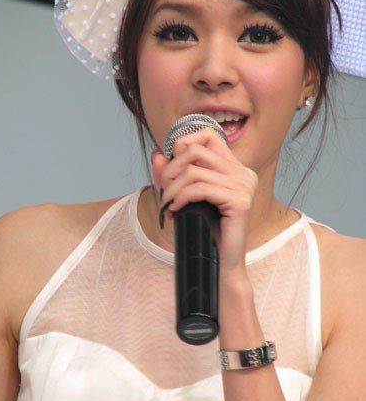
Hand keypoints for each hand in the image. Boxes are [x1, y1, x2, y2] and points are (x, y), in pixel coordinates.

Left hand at [151, 127, 257, 275]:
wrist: (219, 264)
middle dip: (171, 169)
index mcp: (234, 168)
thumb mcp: (183, 198)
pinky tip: (175, 211)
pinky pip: (200, 189)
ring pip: (194, 171)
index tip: (170, 169)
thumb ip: (170, 175)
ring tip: (167, 205)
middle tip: (163, 192)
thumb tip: (157, 153)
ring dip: (172, 189)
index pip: (207, 136)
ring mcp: (244, 185)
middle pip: (195, 150)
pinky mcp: (240, 201)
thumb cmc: (203, 230)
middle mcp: (243, 172)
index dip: (183, 144)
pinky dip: (181, 198)